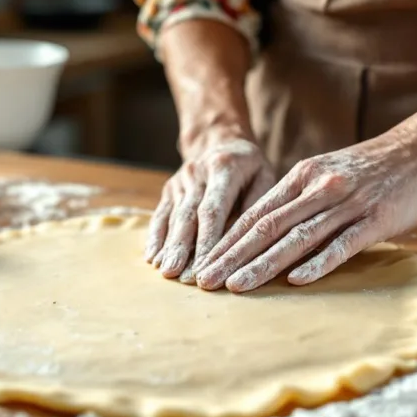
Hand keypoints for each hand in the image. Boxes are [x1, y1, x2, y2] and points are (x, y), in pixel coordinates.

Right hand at [147, 137, 275, 281]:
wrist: (219, 140)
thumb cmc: (249, 166)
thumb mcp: (264, 175)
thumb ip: (257, 204)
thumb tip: (251, 239)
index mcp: (223, 168)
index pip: (213, 209)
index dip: (207, 240)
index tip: (206, 266)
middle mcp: (196, 173)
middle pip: (187, 216)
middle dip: (182, 248)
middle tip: (179, 276)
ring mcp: (180, 181)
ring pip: (172, 217)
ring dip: (168, 246)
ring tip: (165, 271)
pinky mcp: (170, 189)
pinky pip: (160, 214)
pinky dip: (155, 236)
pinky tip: (151, 257)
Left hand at [193, 127, 416, 291]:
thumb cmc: (372, 167)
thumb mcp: (326, 172)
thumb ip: (297, 198)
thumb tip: (263, 228)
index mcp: (301, 177)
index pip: (254, 214)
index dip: (225, 240)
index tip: (201, 263)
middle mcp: (318, 188)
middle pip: (265, 227)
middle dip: (231, 257)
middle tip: (203, 281)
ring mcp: (347, 203)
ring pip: (296, 238)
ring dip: (263, 264)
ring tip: (236, 287)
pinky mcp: (376, 218)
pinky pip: (343, 243)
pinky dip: (318, 262)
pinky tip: (296, 280)